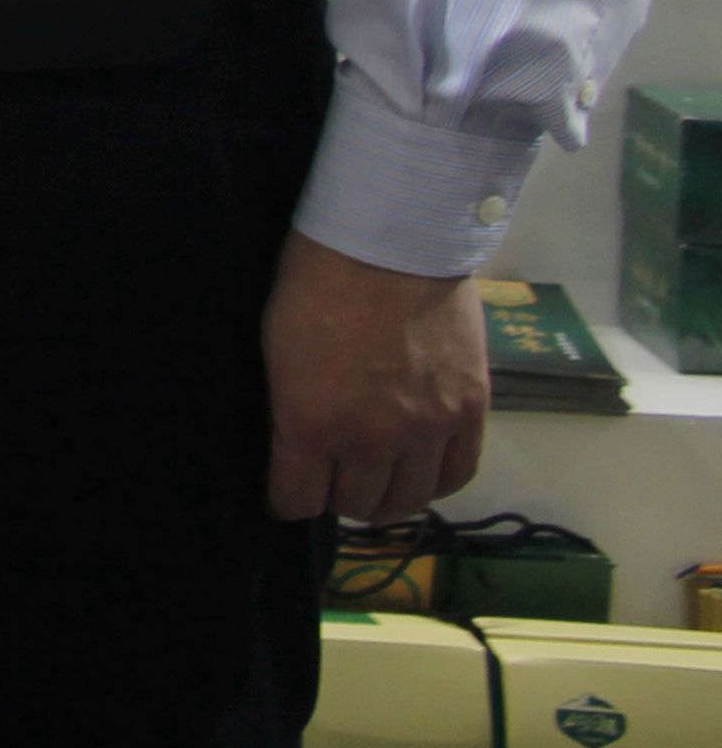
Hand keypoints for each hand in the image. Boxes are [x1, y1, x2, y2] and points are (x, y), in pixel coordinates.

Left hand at [264, 234, 490, 522]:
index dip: (288, 498)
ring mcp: (427, 429)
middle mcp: (371, 440)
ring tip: (377, 477)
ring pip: (409, 500)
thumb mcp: (277, 352)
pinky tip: (422, 469)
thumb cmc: (314, 284)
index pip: (297, 500)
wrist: (389, 242)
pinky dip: (436, 481)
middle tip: (334, 474)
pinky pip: (458, 474)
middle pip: (356, 504)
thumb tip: (295, 447)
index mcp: (310, 424)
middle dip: (338, 495)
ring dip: (388, 495)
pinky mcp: (470, 411)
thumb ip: (289, 411)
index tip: (288, 488)